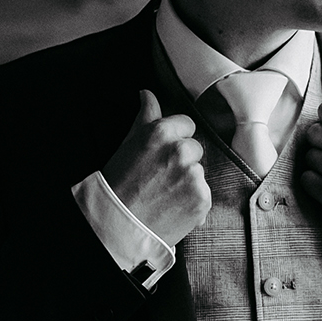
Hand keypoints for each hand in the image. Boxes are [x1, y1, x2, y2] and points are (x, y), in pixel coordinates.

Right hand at [101, 90, 211, 248]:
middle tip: (160, 178)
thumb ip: (145, 117)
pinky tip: (173, 208)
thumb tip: (147, 93)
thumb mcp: (128, 145)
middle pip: (195, 148)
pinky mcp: (202, 199)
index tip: (162, 154)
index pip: (186, 124)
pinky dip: (193, 202)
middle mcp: (181, 151)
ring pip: (199, 172)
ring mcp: (194, 176)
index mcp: (161, 132)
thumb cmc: (118, 185)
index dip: (175, 139)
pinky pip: (204, 194)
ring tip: (164, 195)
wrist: (117, 227)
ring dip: (188, 182)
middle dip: (183, 161)